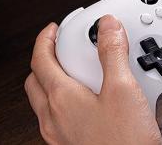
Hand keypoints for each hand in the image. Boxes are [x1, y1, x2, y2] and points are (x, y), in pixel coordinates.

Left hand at [24, 15, 161, 144]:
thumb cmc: (124, 144)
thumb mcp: (124, 90)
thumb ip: (113, 54)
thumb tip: (106, 28)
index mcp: (60, 97)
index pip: (39, 58)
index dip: (45, 39)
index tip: (54, 29)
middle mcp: (52, 118)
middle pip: (36, 80)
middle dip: (46, 60)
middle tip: (62, 49)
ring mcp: (58, 137)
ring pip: (44, 102)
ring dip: (54, 83)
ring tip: (78, 75)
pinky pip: (57, 121)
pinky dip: (65, 105)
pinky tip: (89, 106)